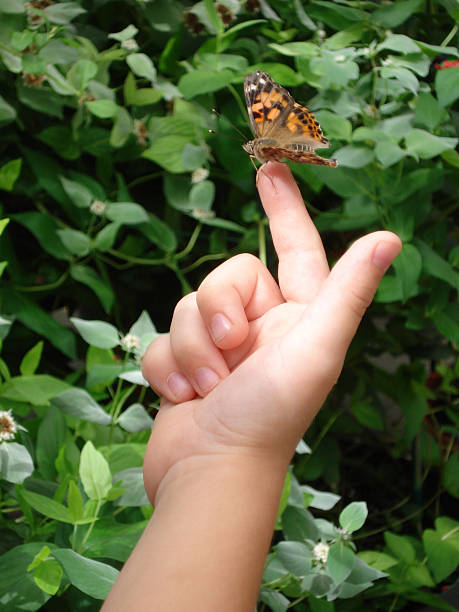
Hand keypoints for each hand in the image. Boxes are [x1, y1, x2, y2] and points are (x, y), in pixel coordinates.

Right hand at [141, 162, 400, 502]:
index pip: (294, 248)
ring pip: (187, 308)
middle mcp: (261, 328)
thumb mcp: (314, 349)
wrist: (210, 475)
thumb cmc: (269, 417)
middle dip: (216, 311)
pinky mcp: (185, 366)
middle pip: (223, 278)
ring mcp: (220, 348)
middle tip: (230, 353)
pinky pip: (163, 339)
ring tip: (207, 388)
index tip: (268, 167)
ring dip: (192, 348)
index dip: (285, 208)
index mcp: (298, 319)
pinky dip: (167, 366)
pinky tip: (182, 398)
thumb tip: (389, 238)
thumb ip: (346, 293)